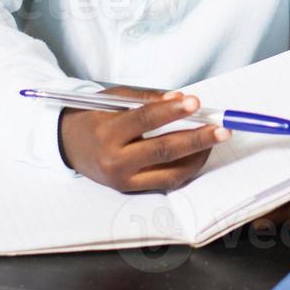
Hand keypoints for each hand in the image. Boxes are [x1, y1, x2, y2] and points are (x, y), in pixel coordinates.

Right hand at [59, 87, 229, 192]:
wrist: (67, 145)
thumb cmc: (94, 117)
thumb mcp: (114, 100)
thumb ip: (146, 99)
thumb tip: (179, 99)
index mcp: (107, 133)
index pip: (144, 120)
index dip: (171, 111)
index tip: (195, 102)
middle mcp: (114, 161)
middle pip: (163, 151)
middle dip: (197, 140)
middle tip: (222, 129)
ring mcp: (124, 180)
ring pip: (170, 173)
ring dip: (198, 157)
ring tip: (216, 139)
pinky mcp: (131, 189)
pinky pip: (165, 181)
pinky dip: (186, 168)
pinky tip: (200, 153)